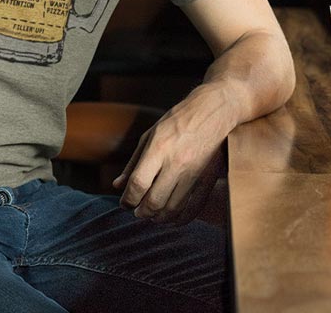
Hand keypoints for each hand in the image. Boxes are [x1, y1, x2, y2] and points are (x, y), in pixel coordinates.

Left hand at [112, 91, 227, 225]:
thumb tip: (117, 186)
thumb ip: (134, 162)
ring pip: (173, 209)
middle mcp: (176, 162)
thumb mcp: (150, 134)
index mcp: (158, 148)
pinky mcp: (208, 179)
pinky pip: (194, 208)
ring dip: (159, 218)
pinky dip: (181, 219)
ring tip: (152, 215)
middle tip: (137, 212)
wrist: (213, 111)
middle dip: (141, 212)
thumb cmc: (177, 121)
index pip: (138, 184)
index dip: (128, 199)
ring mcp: (194, 172)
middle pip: (154, 201)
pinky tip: (172, 219)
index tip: (125, 202)